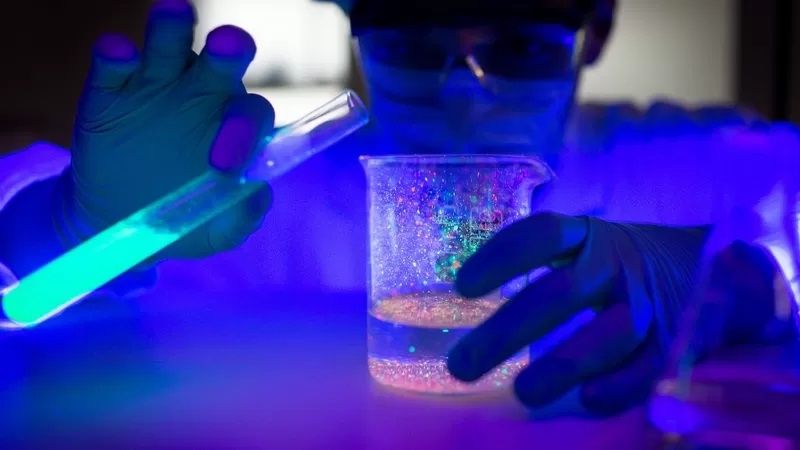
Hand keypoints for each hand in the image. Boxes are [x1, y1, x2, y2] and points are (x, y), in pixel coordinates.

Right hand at [57, 0, 273, 258]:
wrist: (116, 223)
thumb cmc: (182, 218)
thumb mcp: (216, 231)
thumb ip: (242, 216)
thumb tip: (257, 194)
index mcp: (233, 126)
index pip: (252, 112)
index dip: (246, 129)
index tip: (224, 164)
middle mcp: (201, 94)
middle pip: (224, 59)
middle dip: (229, 49)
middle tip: (228, 48)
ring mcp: (155, 85)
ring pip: (170, 42)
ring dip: (172, 28)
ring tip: (174, 16)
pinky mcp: (109, 89)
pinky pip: (113, 61)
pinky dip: (116, 53)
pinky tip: (119, 55)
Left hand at [446, 212, 708, 414]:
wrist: (716, 275)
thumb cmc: (623, 267)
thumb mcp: (588, 247)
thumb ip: (543, 266)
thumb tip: (466, 299)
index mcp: (589, 236)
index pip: (542, 235)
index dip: (501, 257)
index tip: (461, 287)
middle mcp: (618, 264)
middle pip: (562, 293)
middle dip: (509, 331)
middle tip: (461, 366)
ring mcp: (649, 304)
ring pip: (608, 334)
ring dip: (564, 365)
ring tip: (521, 392)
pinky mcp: (675, 343)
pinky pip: (646, 369)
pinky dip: (617, 386)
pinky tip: (585, 400)